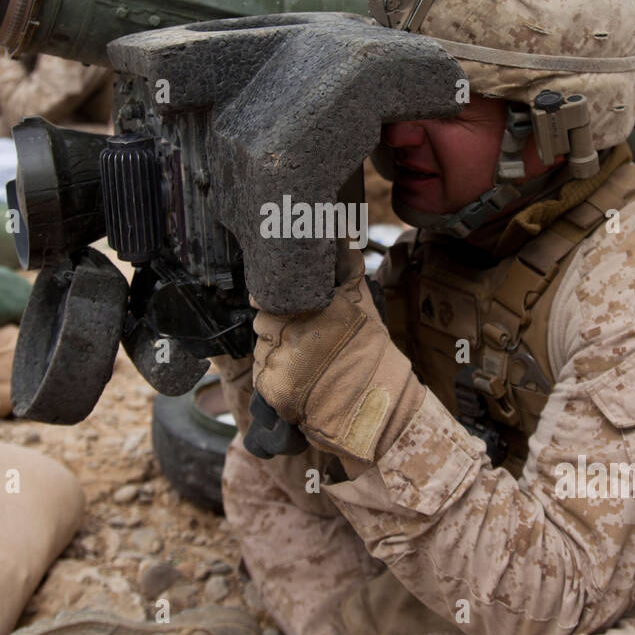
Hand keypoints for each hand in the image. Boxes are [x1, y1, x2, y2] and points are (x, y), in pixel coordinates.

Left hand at [251, 245, 423, 463]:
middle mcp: (295, 327)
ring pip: (261, 347)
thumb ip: (347, 263)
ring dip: (276, 354)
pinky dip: (275, 379)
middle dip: (278, 328)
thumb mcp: (362, 302)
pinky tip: (299, 382)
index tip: (286, 308)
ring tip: (307, 365)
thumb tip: (341, 224)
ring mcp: (281, 357)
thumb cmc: (370, 355)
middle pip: (263, 319)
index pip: (269, 293)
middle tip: (305, 343)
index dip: (274, 299)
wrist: (373, 409)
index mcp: (316, 303)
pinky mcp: (272, 384)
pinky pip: (262, 374)